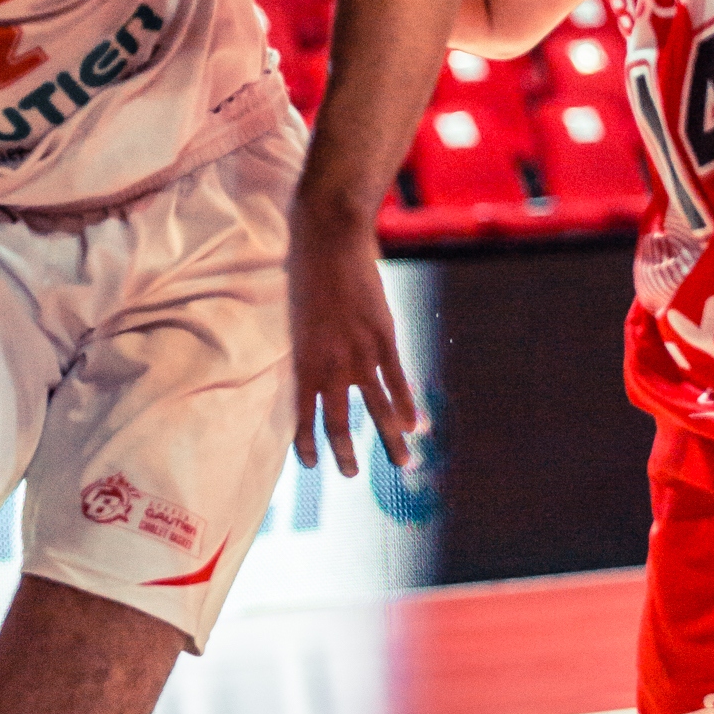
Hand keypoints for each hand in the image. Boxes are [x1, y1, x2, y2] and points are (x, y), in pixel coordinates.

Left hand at [288, 204, 415, 474]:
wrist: (329, 237)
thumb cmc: (305, 270)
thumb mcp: (297, 315)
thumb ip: (309, 345)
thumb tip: (317, 365)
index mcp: (302, 359)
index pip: (302, 414)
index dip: (306, 443)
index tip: (310, 464)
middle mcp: (329, 363)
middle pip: (338, 421)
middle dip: (345, 453)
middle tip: (350, 475)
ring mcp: (359, 352)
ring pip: (375, 409)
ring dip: (389, 439)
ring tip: (401, 464)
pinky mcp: (384, 337)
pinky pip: (398, 380)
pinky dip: (407, 405)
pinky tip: (417, 425)